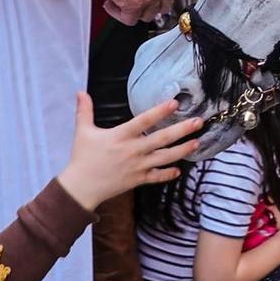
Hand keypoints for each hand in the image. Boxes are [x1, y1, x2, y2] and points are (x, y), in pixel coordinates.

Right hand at [58, 92, 201, 208]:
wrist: (81, 188)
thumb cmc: (82, 158)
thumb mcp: (83, 131)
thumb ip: (85, 111)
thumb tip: (81, 92)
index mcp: (120, 136)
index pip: (144, 120)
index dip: (160, 111)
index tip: (174, 103)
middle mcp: (133, 150)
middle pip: (162, 138)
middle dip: (182, 130)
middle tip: (198, 122)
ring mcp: (138, 166)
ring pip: (165, 157)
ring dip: (182, 150)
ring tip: (197, 142)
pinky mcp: (138, 180)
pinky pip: (157, 177)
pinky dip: (169, 174)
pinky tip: (179, 170)